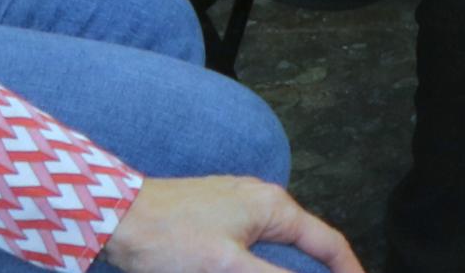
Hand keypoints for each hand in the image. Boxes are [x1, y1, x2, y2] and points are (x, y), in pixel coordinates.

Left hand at [102, 177, 366, 272]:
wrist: (116, 217)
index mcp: (273, 206)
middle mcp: (261, 199)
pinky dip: (260, 261)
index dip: (348, 269)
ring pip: (275, 242)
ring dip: (285, 266)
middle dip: (316, 268)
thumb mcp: (228, 267)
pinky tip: (250, 271)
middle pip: (303, 241)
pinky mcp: (214, 214)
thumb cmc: (169, 238)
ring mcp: (236, 204)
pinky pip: (251, 241)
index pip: (327, 242)